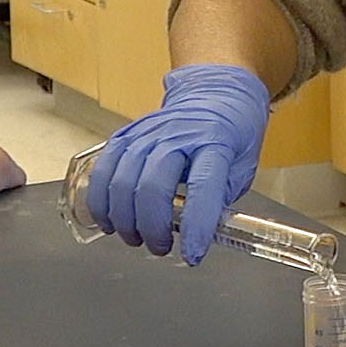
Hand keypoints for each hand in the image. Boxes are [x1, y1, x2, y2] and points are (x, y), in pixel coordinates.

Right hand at [81, 63, 271, 260]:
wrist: (214, 92)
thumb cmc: (232, 134)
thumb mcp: (243, 168)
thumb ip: (221, 202)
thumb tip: (199, 237)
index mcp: (216, 142)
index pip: (204, 186)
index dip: (196, 225)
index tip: (192, 254)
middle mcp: (179, 134)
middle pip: (153, 185)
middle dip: (153, 227)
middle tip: (160, 246)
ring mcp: (148, 133)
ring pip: (123, 179)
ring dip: (126, 220)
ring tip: (137, 238)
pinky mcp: (126, 135)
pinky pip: (104, 169)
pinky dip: (102, 201)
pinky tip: (111, 221)